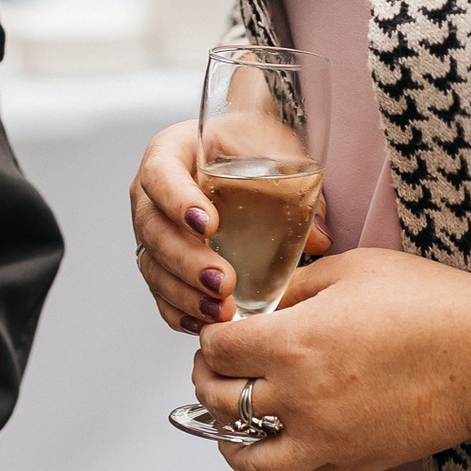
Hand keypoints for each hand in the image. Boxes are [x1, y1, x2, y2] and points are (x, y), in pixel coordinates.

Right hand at [131, 121, 330, 331]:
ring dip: (184, 293)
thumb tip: (318, 237)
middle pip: (153, 229)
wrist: (241, 159)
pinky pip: (160, 292)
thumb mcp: (273, 149)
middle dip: (187, 260)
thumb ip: (294, 184)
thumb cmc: (250, 147)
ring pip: (153, 266)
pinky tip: (203, 323)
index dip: (177, 200)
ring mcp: (154, 231)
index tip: (208, 224)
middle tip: (223, 281)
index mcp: (171, 152)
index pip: (160, 174)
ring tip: (220, 311)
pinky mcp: (162, 263)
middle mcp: (152, 194)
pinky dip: (178, 312)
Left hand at [188, 247, 470, 470]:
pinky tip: (279, 439)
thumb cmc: (431, 307)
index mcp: (291, 343)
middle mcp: (299, 397)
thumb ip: (296, 287)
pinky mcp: (352, 464)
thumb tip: (265, 302)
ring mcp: (324, 438)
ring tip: (230, 421)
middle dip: (209, 379)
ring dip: (229, 437)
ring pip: (247, 457)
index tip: (221, 330)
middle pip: (219, 399)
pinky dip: (277, 460)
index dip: (212, 336)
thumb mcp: (349, 269)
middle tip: (216, 367)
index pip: (215, 348)